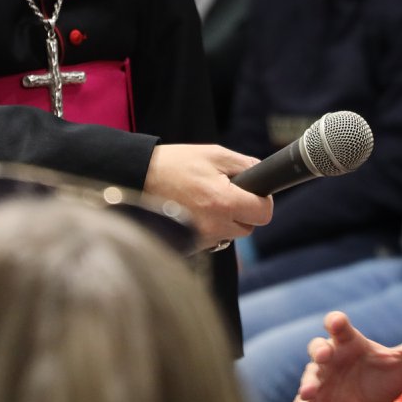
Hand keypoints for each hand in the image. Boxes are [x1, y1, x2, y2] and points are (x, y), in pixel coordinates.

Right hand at [143, 144, 271, 250]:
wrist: (138, 179)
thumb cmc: (175, 164)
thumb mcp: (214, 154)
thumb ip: (244, 164)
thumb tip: (262, 174)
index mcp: (224, 202)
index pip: (264, 213)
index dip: (262, 201)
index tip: (253, 193)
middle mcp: (215, 226)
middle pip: (249, 227)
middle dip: (243, 211)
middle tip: (225, 193)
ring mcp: (201, 239)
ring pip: (230, 234)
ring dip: (225, 220)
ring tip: (205, 200)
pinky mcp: (190, 246)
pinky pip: (212, 240)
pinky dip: (209, 227)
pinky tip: (194, 211)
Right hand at [296, 311, 401, 401]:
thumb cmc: (381, 378)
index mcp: (350, 343)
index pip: (340, 327)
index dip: (336, 322)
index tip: (336, 322)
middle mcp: (331, 359)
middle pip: (318, 348)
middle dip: (319, 350)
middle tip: (324, 355)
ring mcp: (320, 381)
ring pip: (308, 377)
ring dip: (307, 383)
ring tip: (310, 392)